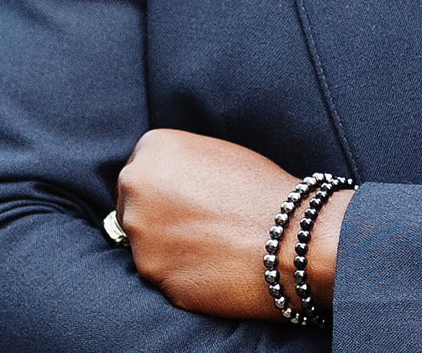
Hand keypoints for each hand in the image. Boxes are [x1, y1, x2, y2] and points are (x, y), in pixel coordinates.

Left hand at [115, 129, 354, 319]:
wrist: (289, 235)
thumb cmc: (260, 188)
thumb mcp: (214, 153)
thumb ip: (179, 164)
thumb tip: (162, 182)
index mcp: (153, 147)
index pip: (140, 170)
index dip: (164, 187)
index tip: (185, 198)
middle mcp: (136, 185)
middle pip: (132, 205)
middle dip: (156, 215)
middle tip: (195, 224)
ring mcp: (140, 231)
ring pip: (143, 242)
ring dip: (166, 246)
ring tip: (209, 243)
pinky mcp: (150, 273)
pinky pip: (159, 272)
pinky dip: (179, 272)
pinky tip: (210, 264)